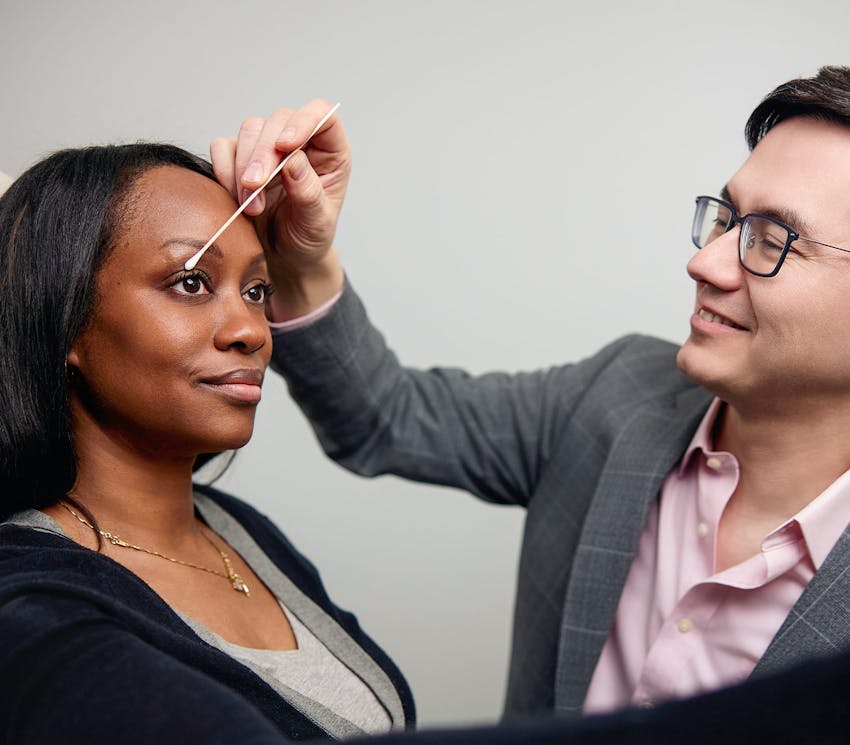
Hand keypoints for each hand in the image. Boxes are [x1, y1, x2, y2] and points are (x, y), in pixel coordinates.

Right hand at [210, 100, 346, 317]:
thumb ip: (308, 193)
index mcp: (330, 152)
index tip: (286, 145)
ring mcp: (269, 148)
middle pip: (278, 121)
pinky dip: (224, 169)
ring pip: (250, 130)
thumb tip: (293, 161)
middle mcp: (301, 143)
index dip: (304, 121)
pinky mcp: (241, 158)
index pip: (321, 114)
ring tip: (251, 206)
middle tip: (255, 187)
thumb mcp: (317, 223)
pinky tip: (235, 197)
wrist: (285, 257)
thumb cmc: (309, 237)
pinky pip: (223, 147)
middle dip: (263, 153)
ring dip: (244, 166)